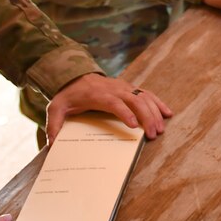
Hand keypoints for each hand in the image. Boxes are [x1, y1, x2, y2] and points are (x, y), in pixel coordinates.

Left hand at [44, 72, 172, 142]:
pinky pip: (148, 94)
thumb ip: (53, 126)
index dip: (125, 113)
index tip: (134, 126)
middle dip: (146, 117)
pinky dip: (158, 103)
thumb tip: (52, 144)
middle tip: (153, 134)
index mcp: (98, 95)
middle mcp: (114, 89)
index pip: (114, 103)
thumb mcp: (56, 109)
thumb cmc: (68, 95)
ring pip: (144, 97)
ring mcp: (124, 87)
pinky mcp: (130, 88)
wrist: (75, 76)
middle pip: (135, 100)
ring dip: (154, 112)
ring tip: (160, 129)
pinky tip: (168, 113)